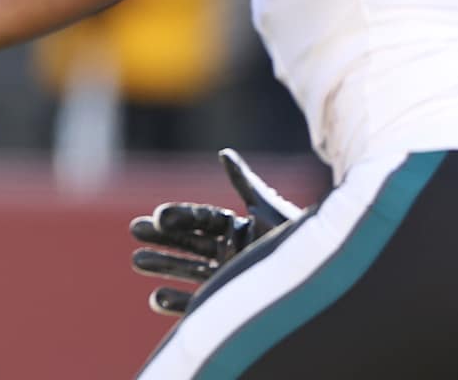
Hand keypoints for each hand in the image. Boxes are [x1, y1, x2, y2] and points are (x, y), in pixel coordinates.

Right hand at [130, 148, 302, 315]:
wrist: (323, 281)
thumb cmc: (299, 240)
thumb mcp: (270, 209)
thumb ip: (244, 183)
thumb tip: (223, 153)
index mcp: (237, 228)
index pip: (200, 219)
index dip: (178, 217)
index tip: (156, 216)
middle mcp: (230, 252)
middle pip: (188, 242)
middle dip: (161, 237)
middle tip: (134, 231)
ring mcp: (229, 278)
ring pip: (187, 270)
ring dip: (162, 266)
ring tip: (136, 261)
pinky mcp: (231, 303)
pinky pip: (198, 304)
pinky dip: (176, 302)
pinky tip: (155, 297)